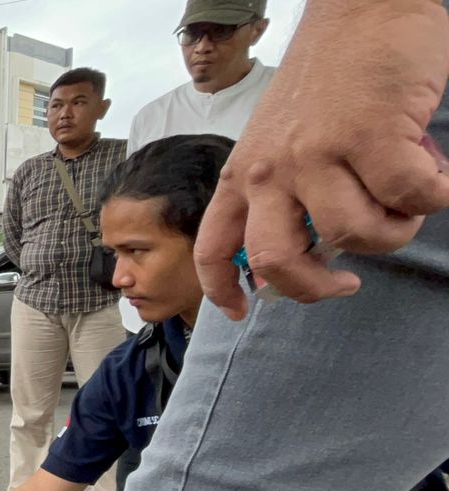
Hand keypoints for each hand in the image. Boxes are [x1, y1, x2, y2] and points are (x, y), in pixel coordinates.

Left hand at [194, 0, 448, 318]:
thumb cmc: (330, 78)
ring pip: (354, 234)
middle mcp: (270, 168)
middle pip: (277, 260)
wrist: (362, 9)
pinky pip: (410, 196)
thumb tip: (310, 250)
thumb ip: (283, 191)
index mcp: (243, 172)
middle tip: (348, 284)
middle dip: (315, 286)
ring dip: (392, 231)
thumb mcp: (281, 138)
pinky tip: (439, 178)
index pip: (214, 246)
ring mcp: (316, 153)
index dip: (222, 290)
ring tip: (406, 203)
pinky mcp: (369, 135)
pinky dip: (434, 196)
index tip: (244, 311)